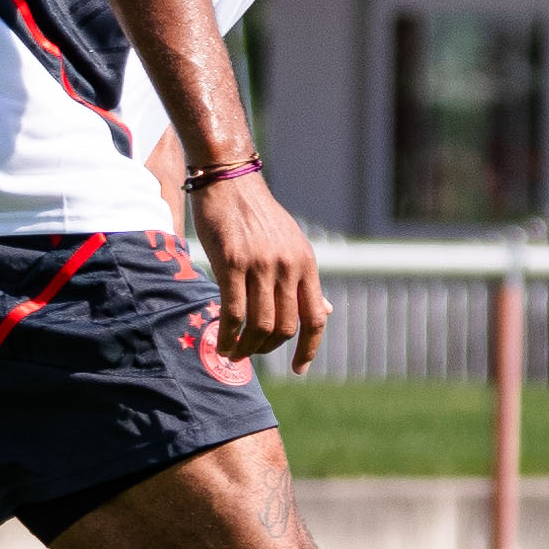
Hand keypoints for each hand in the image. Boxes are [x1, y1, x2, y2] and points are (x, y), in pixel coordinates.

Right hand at [192, 170, 330, 368]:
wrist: (230, 179)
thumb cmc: (257, 214)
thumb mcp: (291, 244)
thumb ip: (304, 281)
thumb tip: (327, 311)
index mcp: (306, 264)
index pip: (316, 317)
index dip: (309, 348)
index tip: (300, 369)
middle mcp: (288, 267)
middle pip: (285, 326)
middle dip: (268, 349)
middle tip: (251, 354)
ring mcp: (261, 266)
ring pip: (260, 324)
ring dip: (246, 347)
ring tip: (233, 353)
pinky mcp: (232, 263)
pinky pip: (233, 312)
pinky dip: (227, 335)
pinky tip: (221, 343)